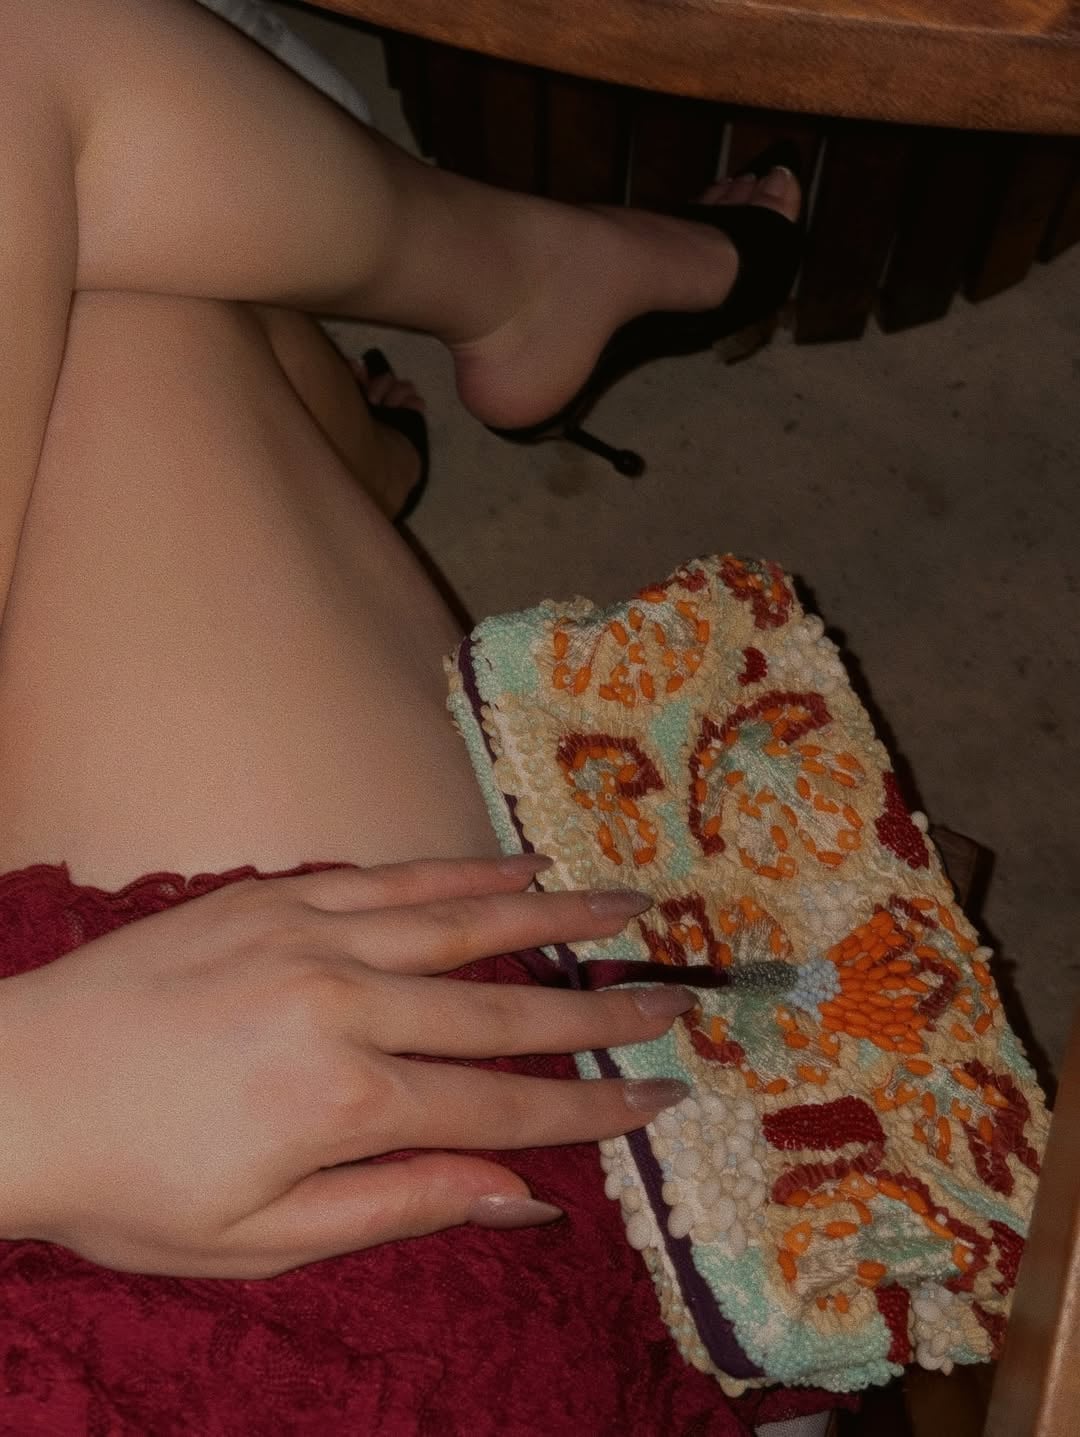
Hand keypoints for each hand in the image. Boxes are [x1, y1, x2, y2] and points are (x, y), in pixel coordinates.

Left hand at [0, 856, 691, 1277]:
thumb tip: (521, 1197)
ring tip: (630, 903)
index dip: (592, 1108)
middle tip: (676, 999)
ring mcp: (309, 934)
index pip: (504, 1106)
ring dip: (556, 915)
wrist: (14, 1089)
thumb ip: (400, 1206)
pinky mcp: (275, 894)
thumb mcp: (262, 1239)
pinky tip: (517, 865)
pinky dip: (461, 871)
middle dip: (602, 1007)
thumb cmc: (130, 1187)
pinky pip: (390, 876)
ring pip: (460, 920)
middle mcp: (344, 1002)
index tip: (662, 1096)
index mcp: (345, 1101)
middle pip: (504, 1006)